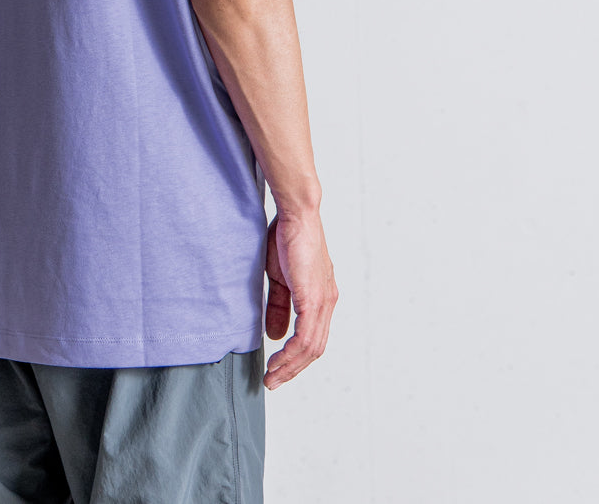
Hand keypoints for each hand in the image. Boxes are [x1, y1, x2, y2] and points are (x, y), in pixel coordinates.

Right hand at [263, 210, 338, 390]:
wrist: (296, 215)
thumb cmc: (287, 239)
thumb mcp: (280, 278)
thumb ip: (278, 306)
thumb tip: (276, 336)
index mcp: (321, 297)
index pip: (312, 337)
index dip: (295, 357)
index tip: (276, 369)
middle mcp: (327, 303)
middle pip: (315, 349)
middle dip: (292, 369)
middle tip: (272, 382)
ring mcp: (323, 302)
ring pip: (312, 347)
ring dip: (291, 366)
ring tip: (271, 377)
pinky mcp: (315, 298)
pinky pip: (306, 336)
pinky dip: (292, 352)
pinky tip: (278, 359)